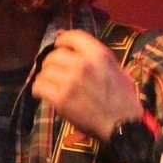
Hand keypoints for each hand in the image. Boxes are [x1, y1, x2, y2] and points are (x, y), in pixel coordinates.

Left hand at [32, 29, 146, 141]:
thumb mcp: (116, 69)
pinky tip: (44, 93)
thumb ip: (97, 56)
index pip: (72, 36)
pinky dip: (39, 89)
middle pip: (55, 55)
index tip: (59, 45)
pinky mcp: (61, 99)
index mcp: (98, 54)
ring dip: (46, 77)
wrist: (122, 125)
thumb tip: (76, 46)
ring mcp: (70, 81)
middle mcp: (82, 64)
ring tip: (50, 83)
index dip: (62, 40)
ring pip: (45, 71)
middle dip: (52, 62)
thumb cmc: (124, 98)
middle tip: (54, 71)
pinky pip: (40, 87)